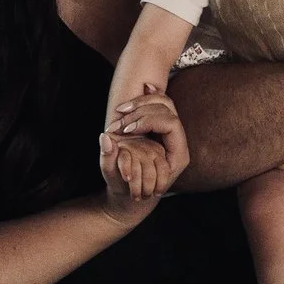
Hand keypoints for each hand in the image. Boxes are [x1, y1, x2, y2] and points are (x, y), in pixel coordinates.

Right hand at [98, 91, 189, 222]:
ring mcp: (170, 132)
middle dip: (141, 111)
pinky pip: (160, 103)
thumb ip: (108, 159)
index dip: (149, 121)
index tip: (128, 129)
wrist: (133, 196)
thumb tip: (105, 137)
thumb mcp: (115, 177)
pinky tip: (144, 87)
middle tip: (119, 121)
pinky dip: (150, 95)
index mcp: (177, 156)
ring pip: (164, 102)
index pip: (170, 124)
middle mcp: (178, 141)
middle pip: (167, 109)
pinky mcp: (161, 126)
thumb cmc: (127, 189)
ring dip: (141, 102)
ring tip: (120, 110)